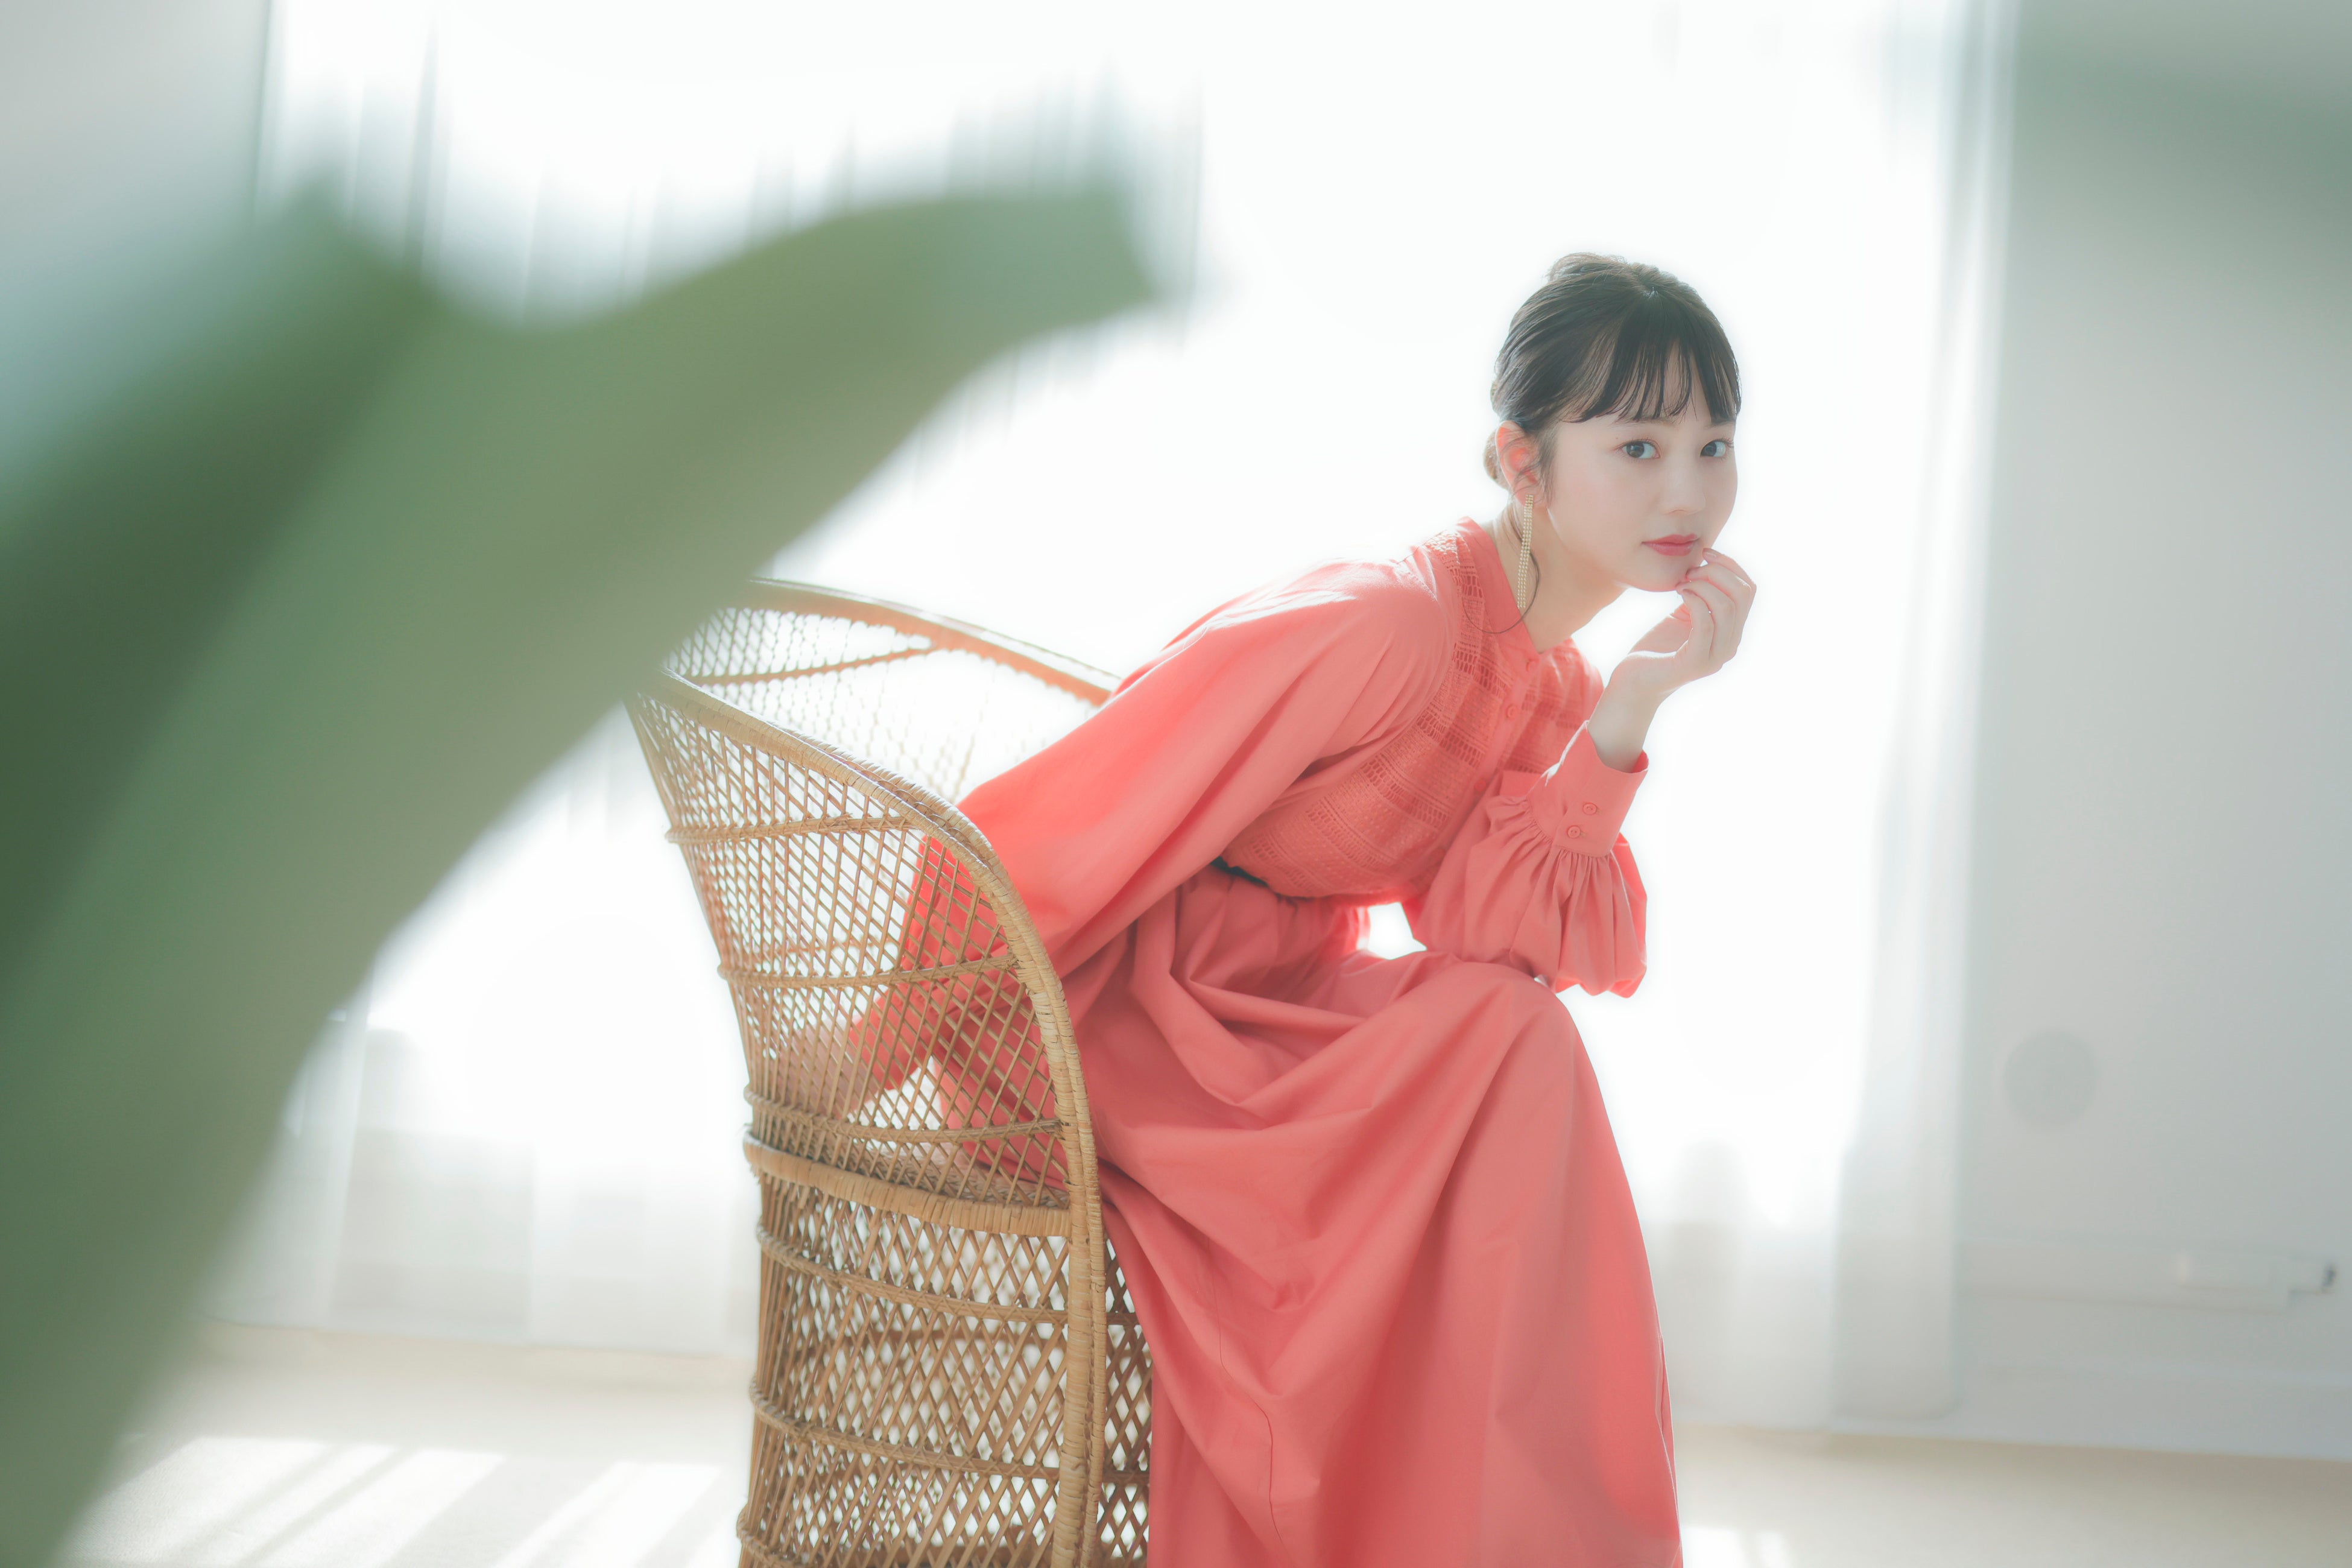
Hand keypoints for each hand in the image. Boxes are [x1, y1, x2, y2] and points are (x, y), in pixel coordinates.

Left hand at [1620, 548, 1754, 696]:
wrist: (1634, 682)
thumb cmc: (1657, 647)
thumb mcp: (1684, 615)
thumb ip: (1702, 597)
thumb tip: (1710, 564)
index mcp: (1731, 632)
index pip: (1749, 590)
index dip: (1731, 565)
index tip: (1705, 553)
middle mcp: (1730, 645)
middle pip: (1743, 595)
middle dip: (1717, 572)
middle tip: (1690, 571)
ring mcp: (1715, 657)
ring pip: (1727, 607)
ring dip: (1704, 585)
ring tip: (1681, 583)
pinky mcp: (1695, 663)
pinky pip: (1705, 624)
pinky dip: (1694, 600)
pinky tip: (1678, 592)